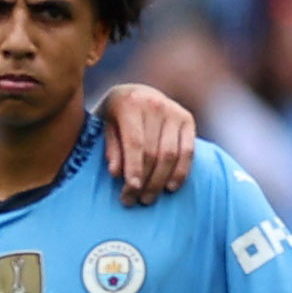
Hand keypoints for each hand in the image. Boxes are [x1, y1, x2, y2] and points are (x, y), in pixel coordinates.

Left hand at [100, 79, 194, 203]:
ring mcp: (174, 111)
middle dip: (145, 180)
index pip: (135, 142)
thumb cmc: (113, 114)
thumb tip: (116, 173)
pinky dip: (181, 171)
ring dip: (161, 180)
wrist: (135, 92)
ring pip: (171, 154)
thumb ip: (111, 146)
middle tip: (134, 200)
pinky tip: (171, 187)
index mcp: (130, 103)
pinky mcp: (188, 119)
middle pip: (154, 151)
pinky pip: (188, 151)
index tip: (130, 190)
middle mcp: (155, 105)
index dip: (134, 168)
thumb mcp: (103, 125)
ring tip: (149, 199)